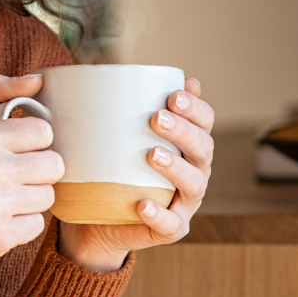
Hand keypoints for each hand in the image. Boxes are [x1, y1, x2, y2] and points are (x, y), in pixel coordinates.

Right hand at [0, 74, 63, 296]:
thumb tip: (38, 79)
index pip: (43, 132)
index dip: (33, 144)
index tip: (15, 153)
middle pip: (54, 165)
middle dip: (37, 174)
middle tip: (11, 180)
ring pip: (48, 196)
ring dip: (30, 202)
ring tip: (2, 202)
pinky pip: (37, 225)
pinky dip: (22, 227)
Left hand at [58, 78, 214, 272]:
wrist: (94, 218)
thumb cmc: (105, 166)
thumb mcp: (108, 134)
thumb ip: (111, 106)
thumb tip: (96, 68)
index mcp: (184, 143)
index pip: (203, 121)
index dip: (196, 107)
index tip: (174, 94)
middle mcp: (192, 170)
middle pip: (202, 148)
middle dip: (184, 130)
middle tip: (156, 118)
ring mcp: (183, 202)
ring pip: (194, 184)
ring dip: (176, 167)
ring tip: (152, 154)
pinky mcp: (169, 228)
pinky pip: (171, 224)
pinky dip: (160, 214)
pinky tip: (142, 204)